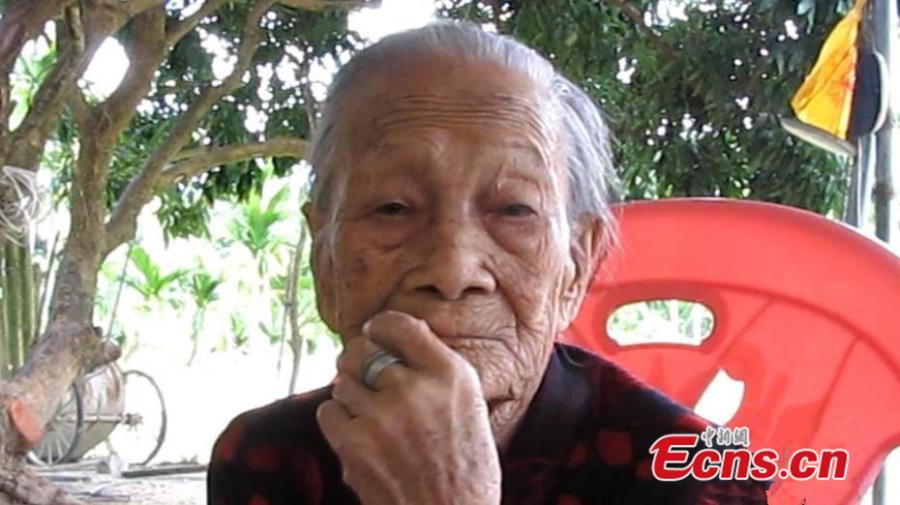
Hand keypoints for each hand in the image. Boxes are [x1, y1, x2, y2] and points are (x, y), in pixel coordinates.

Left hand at [317, 310, 501, 504]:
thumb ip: (437, 366)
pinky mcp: (355, 445)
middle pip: (361, 349)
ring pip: (342, 380)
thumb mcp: (470, 404)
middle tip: (367, 376)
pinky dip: (339, 420)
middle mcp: (415, 389)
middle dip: (359, 360)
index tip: (377, 334)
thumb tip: (398, 332)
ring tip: (372, 416)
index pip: (400, 324)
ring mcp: (382, 417)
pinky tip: (361, 435)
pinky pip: (328, 411)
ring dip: (352, 394)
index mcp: (450, 375)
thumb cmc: (465, 467)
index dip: (381, 327)